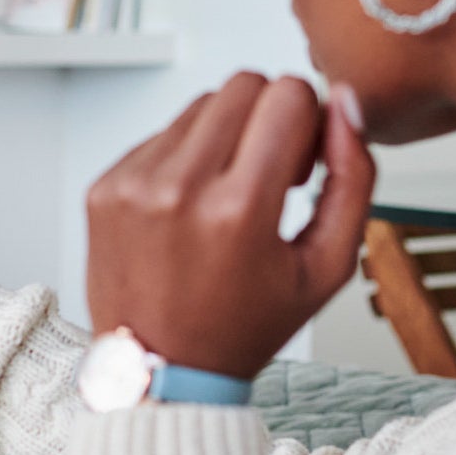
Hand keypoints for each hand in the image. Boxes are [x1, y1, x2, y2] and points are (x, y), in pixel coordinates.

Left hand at [85, 73, 375, 379]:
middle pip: (241, 86)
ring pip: (199, 105)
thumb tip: (345, 105)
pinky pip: (159, 136)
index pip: (287, 95)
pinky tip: (189, 207)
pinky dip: (183, 158)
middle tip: (270, 174)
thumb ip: (353, 178)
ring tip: (228, 193)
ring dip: (225, 135)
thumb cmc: (243, 326)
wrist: (157, 369)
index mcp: (238, 210)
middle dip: (269, 117)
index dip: (310, 120)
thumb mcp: (327, 266)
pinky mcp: (102, 187)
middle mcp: (176, 189)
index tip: (302, 166)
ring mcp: (131, 185)